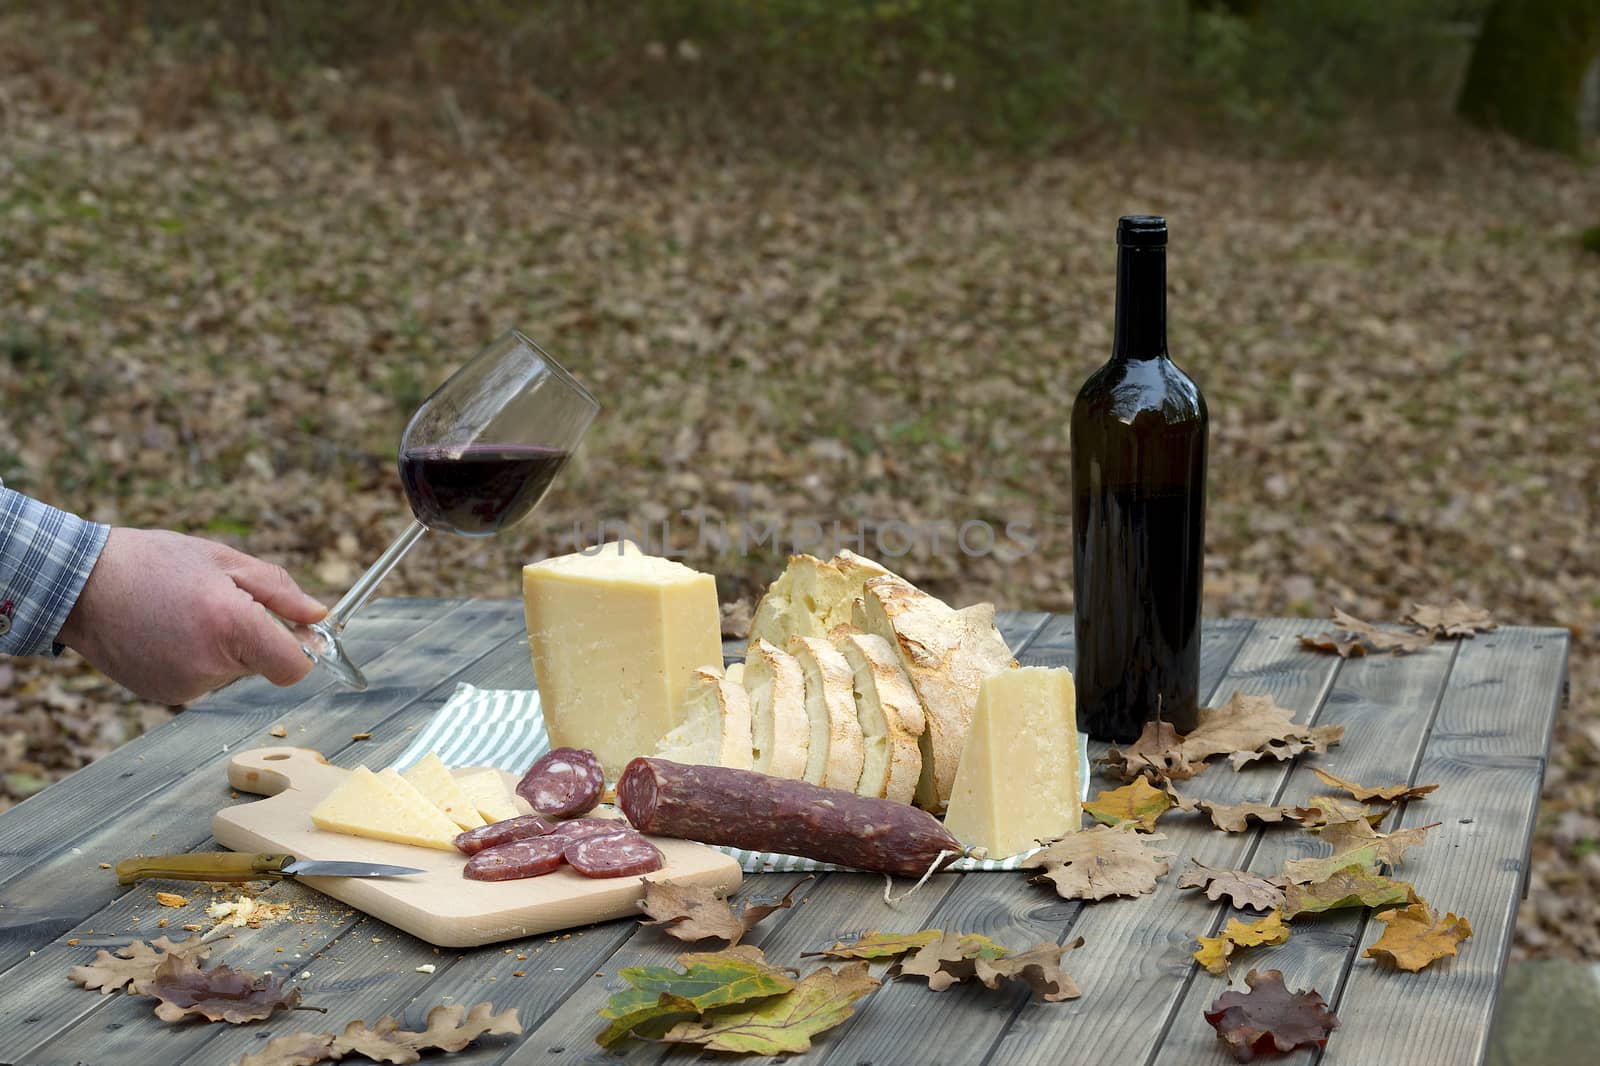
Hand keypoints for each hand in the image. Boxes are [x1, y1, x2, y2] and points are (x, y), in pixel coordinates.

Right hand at [56, 528, 328, 704]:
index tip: (293, 632)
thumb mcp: (223, 560)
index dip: (300, 649)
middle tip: (214, 603)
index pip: (293, 667)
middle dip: (251, 636)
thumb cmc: (152, 563)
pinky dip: (193, 659)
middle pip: (261, 664)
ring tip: (182, 615)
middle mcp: (209, 664)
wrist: (78, 585)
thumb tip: (318, 616)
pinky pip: (201, 679)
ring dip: (220, 647)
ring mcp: (185, 686)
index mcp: (231, 625)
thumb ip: (279, 591)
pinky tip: (166, 633)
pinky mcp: (165, 695)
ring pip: (230, 672)